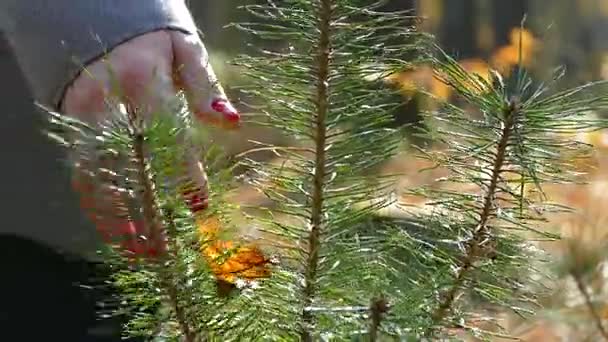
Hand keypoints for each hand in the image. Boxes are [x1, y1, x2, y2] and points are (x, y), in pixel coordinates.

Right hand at [62, 30, 237, 258]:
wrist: (103, 31)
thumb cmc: (155, 46)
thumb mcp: (186, 54)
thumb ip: (207, 88)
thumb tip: (232, 122)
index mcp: (142, 79)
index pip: (164, 134)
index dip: (181, 173)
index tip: (198, 206)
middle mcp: (107, 101)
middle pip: (123, 161)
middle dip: (142, 207)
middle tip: (162, 246)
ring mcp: (83, 117)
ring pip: (94, 175)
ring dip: (115, 218)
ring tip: (139, 251)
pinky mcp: (72, 129)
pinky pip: (81, 174)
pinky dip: (97, 207)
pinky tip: (117, 233)